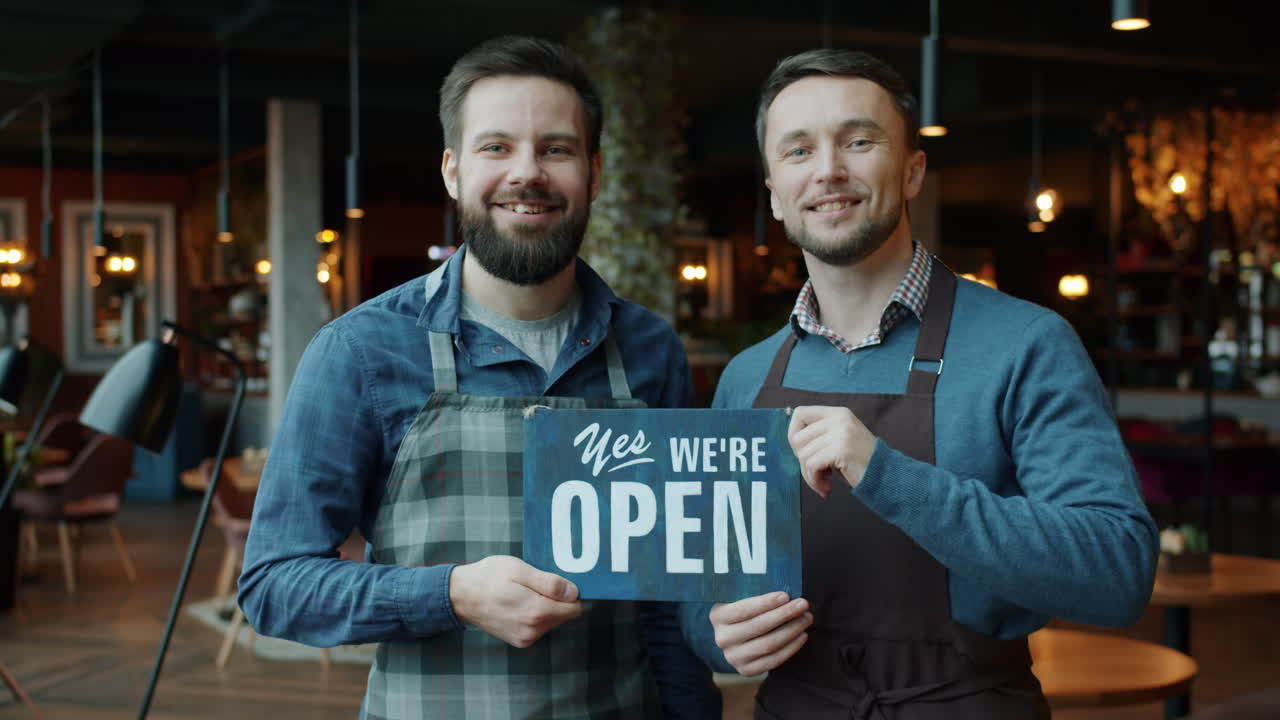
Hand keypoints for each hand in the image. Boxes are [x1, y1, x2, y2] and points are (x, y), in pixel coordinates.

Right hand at [449, 555, 581, 647]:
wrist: (461, 596)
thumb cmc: (488, 577)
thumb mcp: (519, 569)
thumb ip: (548, 583)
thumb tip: (573, 592)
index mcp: (535, 612)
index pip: (575, 608)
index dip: (571, 592)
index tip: (559, 581)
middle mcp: (532, 630)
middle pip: (565, 615)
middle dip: (558, 599)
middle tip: (537, 583)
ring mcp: (525, 638)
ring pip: (553, 621)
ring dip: (546, 607)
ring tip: (525, 591)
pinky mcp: (520, 641)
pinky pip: (540, 627)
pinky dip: (536, 615)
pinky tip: (520, 602)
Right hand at [709, 592, 811, 675]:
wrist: (734, 639)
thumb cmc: (743, 612)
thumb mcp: (739, 599)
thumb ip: (754, 593)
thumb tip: (785, 591)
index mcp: (717, 616)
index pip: (743, 609)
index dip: (766, 603)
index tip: (786, 595)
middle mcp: (722, 638)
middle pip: (759, 627)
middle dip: (784, 614)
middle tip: (803, 604)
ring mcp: (733, 657)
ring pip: (768, 644)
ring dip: (792, 630)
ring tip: (806, 618)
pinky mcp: (746, 670)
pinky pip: (773, 660)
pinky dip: (791, 648)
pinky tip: (802, 636)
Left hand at [788, 405, 876, 496]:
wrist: (887, 477)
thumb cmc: (860, 464)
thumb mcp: (839, 440)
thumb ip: (819, 436)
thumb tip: (793, 440)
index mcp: (838, 414)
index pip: (800, 413)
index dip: (794, 434)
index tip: (803, 452)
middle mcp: (839, 419)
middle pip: (797, 438)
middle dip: (802, 460)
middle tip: (816, 472)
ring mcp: (841, 433)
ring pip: (803, 455)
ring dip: (810, 475)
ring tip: (823, 483)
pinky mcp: (841, 450)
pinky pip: (811, 466)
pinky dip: (814, 481)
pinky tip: (826, 488)